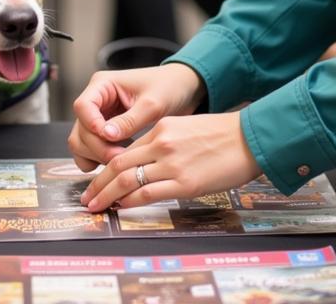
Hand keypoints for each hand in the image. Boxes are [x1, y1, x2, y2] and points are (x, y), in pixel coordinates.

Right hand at [68, 63, 204, 171]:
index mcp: (103, 84)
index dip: (92, 125)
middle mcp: (97, 99)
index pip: (82, 106)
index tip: (109, 138)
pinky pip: (91, 149)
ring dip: (96, 155)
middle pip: (80, 128)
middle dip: (97, 146)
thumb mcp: (152, 103)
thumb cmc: (169, 87)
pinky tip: (120, 160)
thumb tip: (106, 135)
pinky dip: (99, 159)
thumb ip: (129, 120)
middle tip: (120, 157)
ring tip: (122, 159)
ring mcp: (100, 116)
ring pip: (82, 141)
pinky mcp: (106, 131)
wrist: (182, 90)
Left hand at [79, 111, 260, 211]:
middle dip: (99, 184)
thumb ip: (164, 142)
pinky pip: (148, 194)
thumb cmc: (221, 135)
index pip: (124, 150)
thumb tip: (145, 161)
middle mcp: (162, 144)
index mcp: (162, 128)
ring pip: (128, 180)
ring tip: (97, 207)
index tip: (97, 180)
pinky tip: (121, 207)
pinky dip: (130, 202)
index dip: (105, 168)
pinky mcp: (184, 183)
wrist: (248, 139)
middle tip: (87, 198)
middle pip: (118, 165)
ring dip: (108, 196)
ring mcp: (172, 164)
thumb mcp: (186, 128)